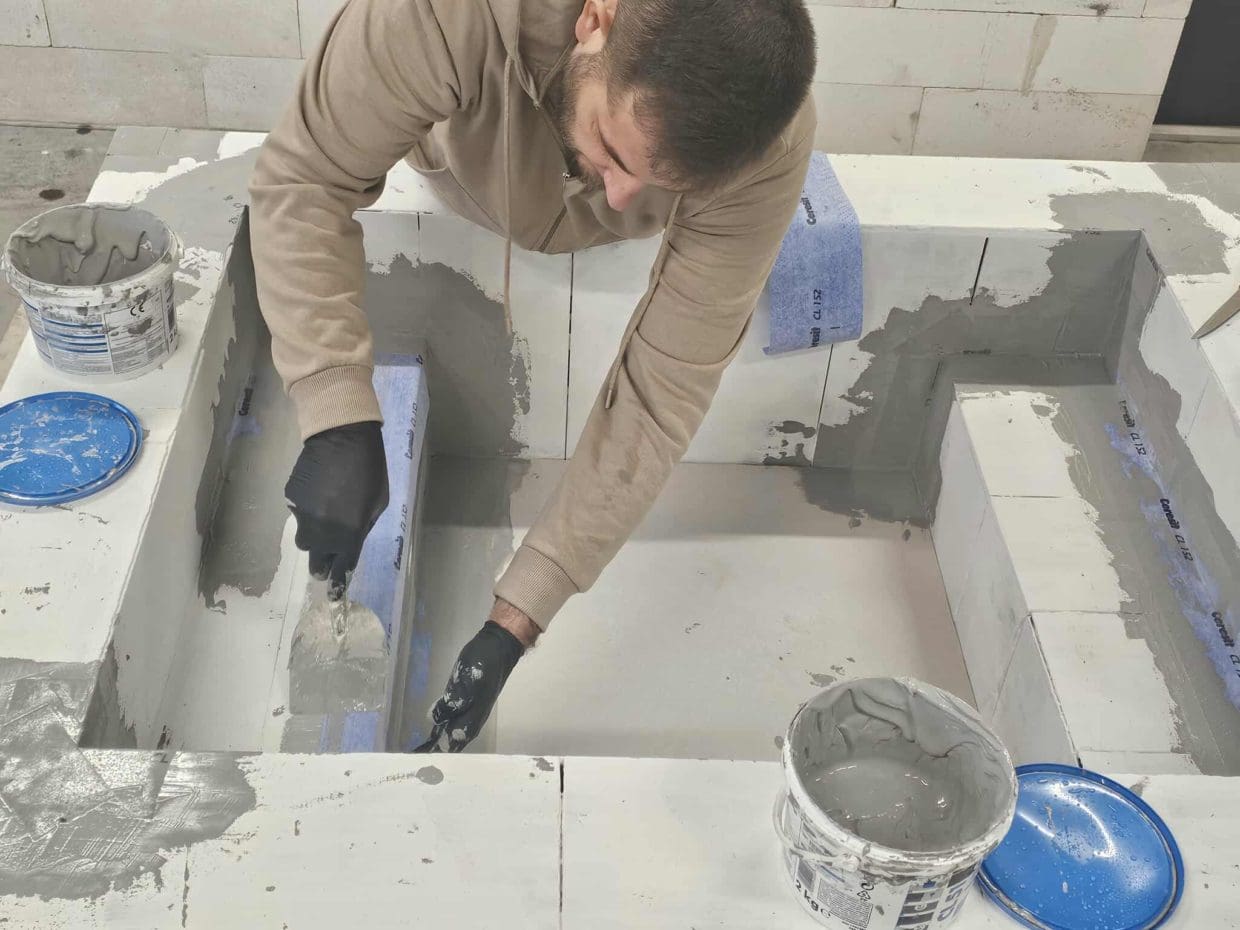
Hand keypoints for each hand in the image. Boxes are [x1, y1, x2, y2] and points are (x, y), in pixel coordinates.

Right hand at [285, 421, 388, 598]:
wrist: (341, 438)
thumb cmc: (369, 470)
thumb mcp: (378, 504)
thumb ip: (363, 528)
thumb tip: (350, 541)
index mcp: (349, 534)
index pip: (342, 569)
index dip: (337, 584)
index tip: (334, 598)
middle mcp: (323, 531)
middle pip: (316, 563)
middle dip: (322, 565)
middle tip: (327, 560)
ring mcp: (303, 517)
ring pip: (304, 541)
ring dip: (314, 539)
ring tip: (324, 521)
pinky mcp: (290, 501)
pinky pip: (298, 516)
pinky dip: (307, 512)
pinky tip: (317, 495)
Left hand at [414, 614, 529, 752]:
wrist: (500, 644)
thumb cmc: (484, 661)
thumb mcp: (467, 680)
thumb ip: (452, 701)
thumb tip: (435, 719)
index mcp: (474, 715)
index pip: (455, 740)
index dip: (440, 749)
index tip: (423, 757)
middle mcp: (474, 714)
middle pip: (456, 736)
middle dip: (440, 745)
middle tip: (421, 752)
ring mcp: (473, 704)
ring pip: (456, 726)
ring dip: (443, 734)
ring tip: (427, 742)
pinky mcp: (469, 694)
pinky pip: (456, 713)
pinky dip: (446, 720)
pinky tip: (439, 720)